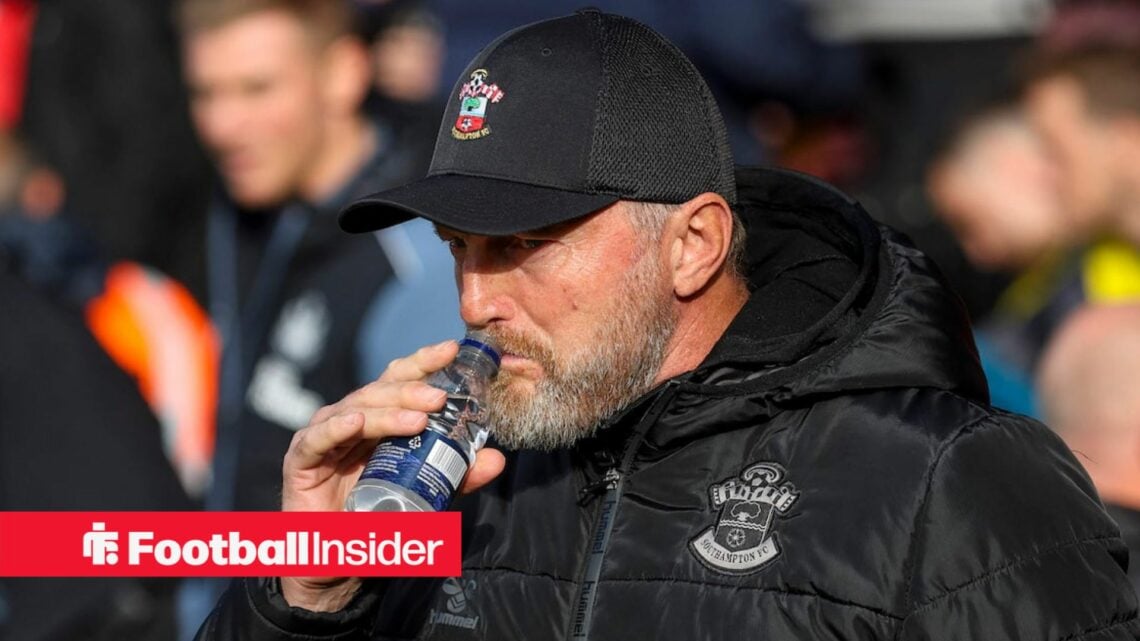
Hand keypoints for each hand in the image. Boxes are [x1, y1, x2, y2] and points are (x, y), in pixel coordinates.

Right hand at [279, 340, 506, 610]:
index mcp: (380, 418)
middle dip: (412, 389)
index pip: (401, 379)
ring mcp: (324, 436)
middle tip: (441, 397)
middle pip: (381, 390)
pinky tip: (356, 423)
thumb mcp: (428, 493)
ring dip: (387, 410)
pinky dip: (337, 427)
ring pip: (355, 409)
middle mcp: (351, 419)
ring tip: (417, 418)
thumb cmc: (379, 517)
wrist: (338, 562)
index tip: (452, 350)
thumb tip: (498, 458)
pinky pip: (318, 439)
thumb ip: (458, 475)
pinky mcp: (302, 459)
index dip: (424, 362)